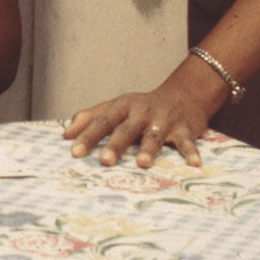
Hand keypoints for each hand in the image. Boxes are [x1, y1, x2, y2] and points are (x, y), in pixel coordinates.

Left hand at [63, 78, 216, 168]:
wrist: (183, 95)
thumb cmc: (142, 107)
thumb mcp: (116, 106)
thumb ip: (90, 117)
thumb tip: (65, 134)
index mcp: (123, 107)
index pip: (102, 122)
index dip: (88, 136)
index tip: (74, 152)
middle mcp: (142, 112)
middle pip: (126, 129)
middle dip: (116, 145)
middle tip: (105, 161)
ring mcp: (164, 120)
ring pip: (155, 136)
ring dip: (149, 149)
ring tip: (142, 164)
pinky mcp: (185, 129)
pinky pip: (187, 142)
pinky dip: (190, 153)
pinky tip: (194, 165)